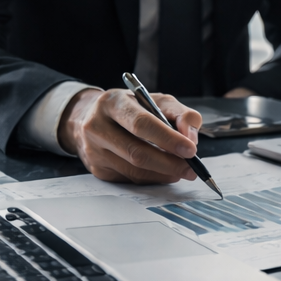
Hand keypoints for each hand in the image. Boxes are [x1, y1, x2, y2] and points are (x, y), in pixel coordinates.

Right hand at [57, 87, 201, 183]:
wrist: (89, 118)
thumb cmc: (128, 108)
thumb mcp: (155, 100)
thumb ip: (179, 114)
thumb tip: (190, 138)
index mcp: (112, 103)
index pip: (141, 124)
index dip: (168, 139)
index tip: (190, 150)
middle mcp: (97, 127)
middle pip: (136, 152)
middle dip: (169, 163)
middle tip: (191, 168)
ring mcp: (94, 151)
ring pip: (134, 170)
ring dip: (163, 173)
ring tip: (180, 170)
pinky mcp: (97, 169)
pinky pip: (130, 179)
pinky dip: (151, 178)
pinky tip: (162, 172)